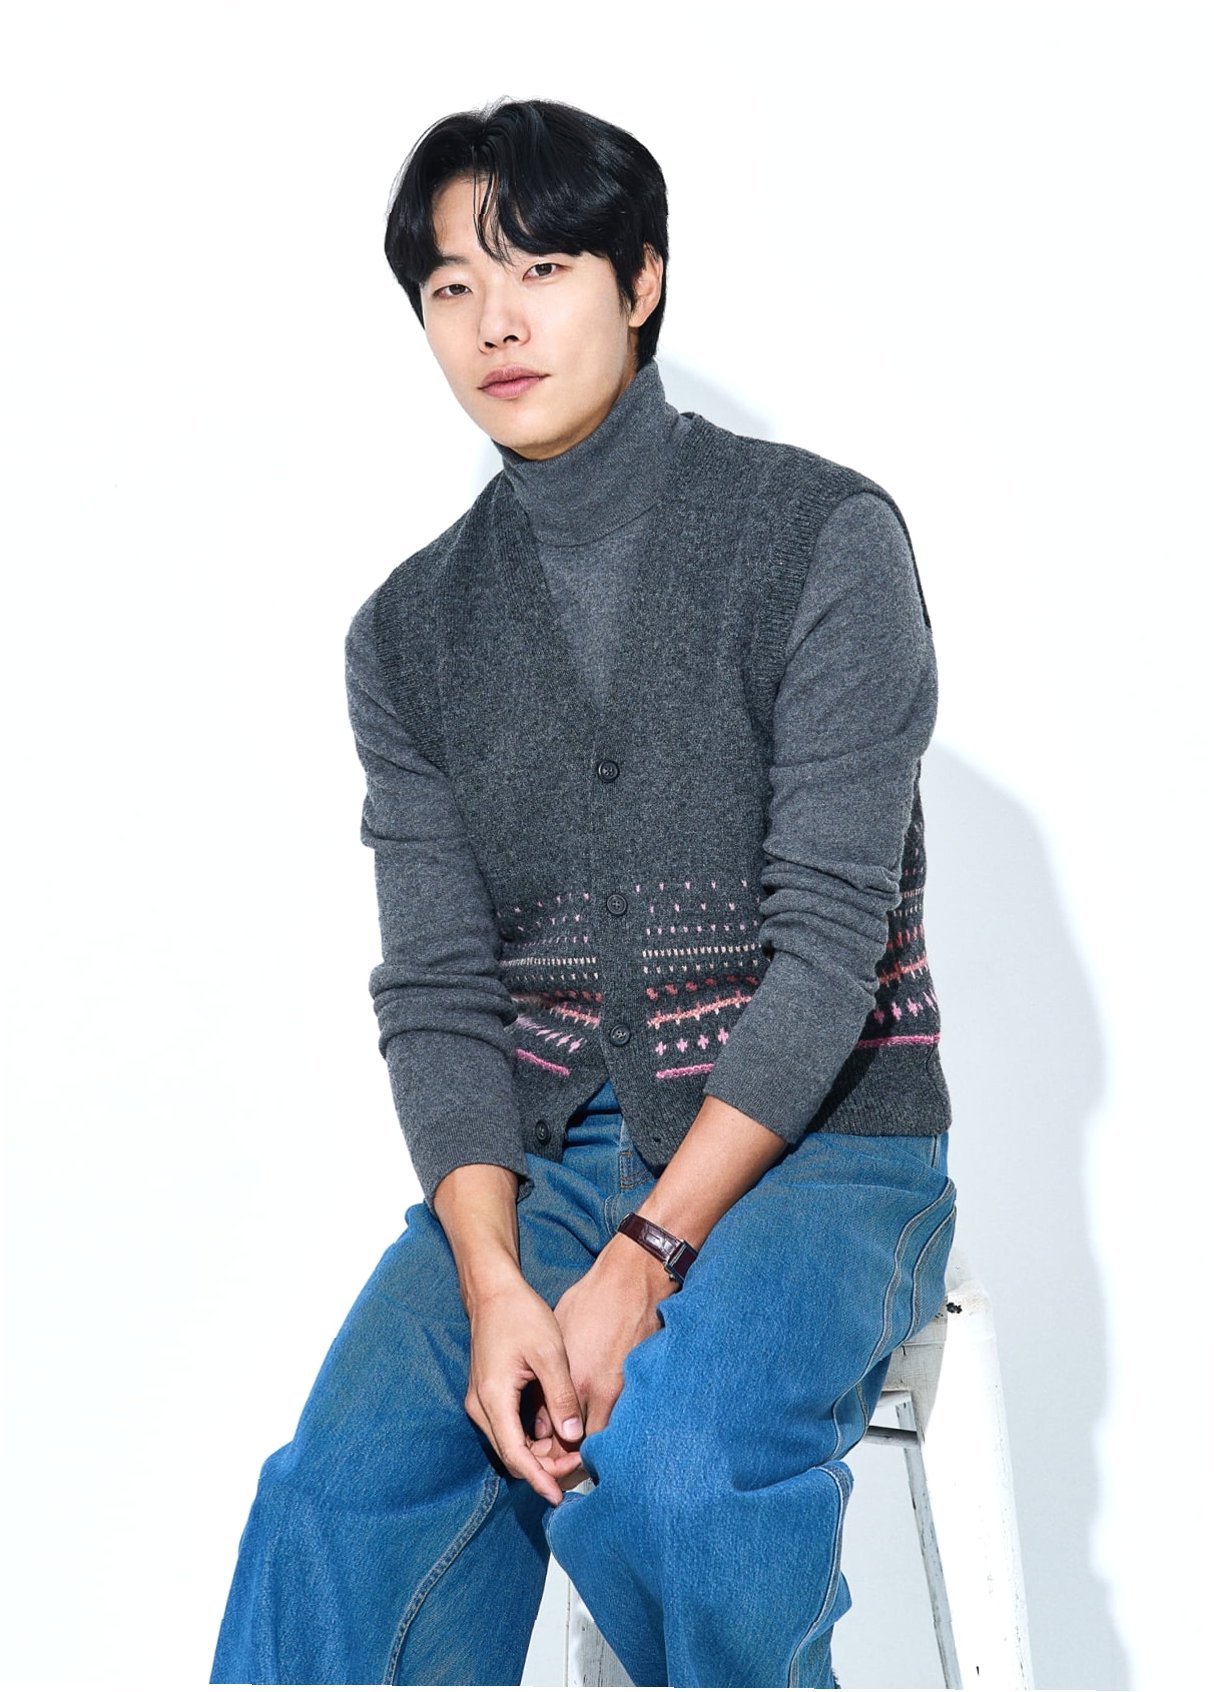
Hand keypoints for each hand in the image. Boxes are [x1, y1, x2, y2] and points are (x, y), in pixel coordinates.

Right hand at [464, 1277, 589, 1507]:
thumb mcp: (549, 1352)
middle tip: (578, 1463)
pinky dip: (530, 1439)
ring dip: (538, 1454)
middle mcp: (480, 1406)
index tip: (560, 1495)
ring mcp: (481, 1402)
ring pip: (509, 1445)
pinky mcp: (487, 1396)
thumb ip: (561, 1396)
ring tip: (572, 1451)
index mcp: (493, 1397)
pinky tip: (556, 1434)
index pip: (515, 1455)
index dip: (540, 1478)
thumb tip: (574, 1436)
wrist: (494, 1292)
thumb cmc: (521, 1315)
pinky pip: (508, 1430)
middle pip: (511, 1455)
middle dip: (544, 1467)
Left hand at [528, 1234, 676, 1490]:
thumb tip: (542, 1416)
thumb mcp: (559, 1338)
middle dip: (574, 1458)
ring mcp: (626, 1389)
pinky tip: (605, 1420)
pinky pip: (626, 1417)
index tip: (546, 1457)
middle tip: (563, 1461)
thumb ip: (549, 1382)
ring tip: (582, 1445)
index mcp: (576, 1382)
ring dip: (595, 1445)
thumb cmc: (591, 1301)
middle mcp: (602, 1393)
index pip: (562, 1438)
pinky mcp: (643, 1382)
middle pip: (587, 1447)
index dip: (553, 1453)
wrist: (634, 1279)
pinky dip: (614, 1426)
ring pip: (608, 1436)